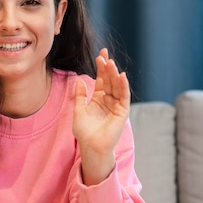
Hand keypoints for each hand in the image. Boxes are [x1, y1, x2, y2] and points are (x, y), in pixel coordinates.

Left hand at [73, 48, 129, 184]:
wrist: (91, 147)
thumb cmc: (84, 132)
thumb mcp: (79, 111)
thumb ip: (80, 96)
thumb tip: (79, 81)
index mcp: (98, 98)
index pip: (101, 79)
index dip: (101, 68)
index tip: (100, 55)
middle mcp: (108, 100)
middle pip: (109, 80)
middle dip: (107, 68)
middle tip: (104, 56)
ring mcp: (116, 105)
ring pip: (117, 86)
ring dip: (114, 74)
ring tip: (110, 63)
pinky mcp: (122, 112)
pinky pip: (124, 97)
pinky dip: (123, 86)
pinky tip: (121, 76)